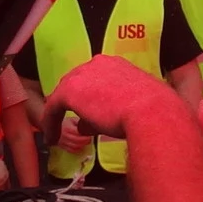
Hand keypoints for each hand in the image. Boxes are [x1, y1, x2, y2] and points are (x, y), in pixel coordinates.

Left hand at [43, 56, 181, 144]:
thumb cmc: (151, 109)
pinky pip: (53, 108)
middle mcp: (97, 63)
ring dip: (60, 112)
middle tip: (70, 119)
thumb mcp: (131, 106)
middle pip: (76, 82)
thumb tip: (86, 125)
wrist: (150, 112)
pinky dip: (51, 123)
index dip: (88, 96)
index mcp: (115, 64)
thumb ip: (109, 110)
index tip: (87, 112)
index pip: (93, 78)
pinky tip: (52, 137)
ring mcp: (82, 75)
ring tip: (57, 131)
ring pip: (64, 94)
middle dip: (72, 101)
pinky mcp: (69, 91)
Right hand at [55, 113, 92, 152]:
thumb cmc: (63, 122)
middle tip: (89, 138)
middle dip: (86, 140)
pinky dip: (77, 149)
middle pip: (79, 141)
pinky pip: (71, 150)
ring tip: (85, 141)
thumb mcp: (71, 119)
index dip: (87, 134)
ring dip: (82, 145)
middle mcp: (65, 136)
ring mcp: (63, 143)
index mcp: (68, 128)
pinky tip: (80, 146)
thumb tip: (88, 125)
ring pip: (76, 147)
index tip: (91, 133)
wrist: (50, 128)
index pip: (80, 133)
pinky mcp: (62, 147)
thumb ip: (79, 122)